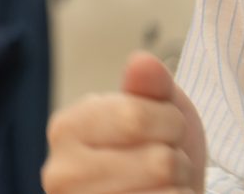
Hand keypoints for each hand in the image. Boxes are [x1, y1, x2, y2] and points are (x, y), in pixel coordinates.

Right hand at [44, 51, 206, 192]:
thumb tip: (142, 61)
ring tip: (163, 188)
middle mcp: (62, 173)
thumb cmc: (156, 156)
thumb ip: (149, 86)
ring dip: (181, 190)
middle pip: (157, 161)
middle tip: (165, 166)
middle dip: (178, 161)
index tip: (164, 130)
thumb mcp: (156, 112)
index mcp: (66, 129)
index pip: (134, 116)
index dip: (168, 121)